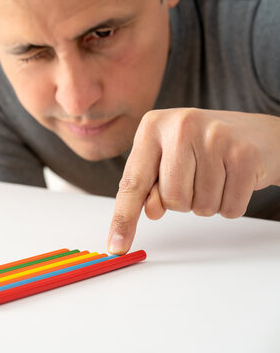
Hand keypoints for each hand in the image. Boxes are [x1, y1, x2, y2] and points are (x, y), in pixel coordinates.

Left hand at [107, 108, 279, 253]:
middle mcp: (181, 126)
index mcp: (152, 126)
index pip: (133, 182)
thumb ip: (149, 185)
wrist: (256, 133)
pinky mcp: (244, 154)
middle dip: (182, 202)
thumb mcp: (166, 158)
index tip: (116, 246)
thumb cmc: (201, 148)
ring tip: (215, 176)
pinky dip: (230, 204)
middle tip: (195, 179)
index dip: (124, 218)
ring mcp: (215, 137)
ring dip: (207, 203)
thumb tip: (150, 211)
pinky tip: (233, 180)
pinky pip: (230, 208)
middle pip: (171, 199)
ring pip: (200, 207)